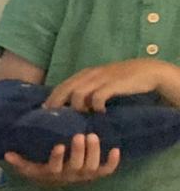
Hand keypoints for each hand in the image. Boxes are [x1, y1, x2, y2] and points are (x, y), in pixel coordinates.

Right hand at [3, 132, 121, 185]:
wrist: (57, 182)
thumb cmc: (43, 169)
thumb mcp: (29, 167)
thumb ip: (19, 161)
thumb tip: (7, 153)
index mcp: (54, 173)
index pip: (55, 168)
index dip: (57, 158)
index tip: (59, 145)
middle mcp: (70, 176)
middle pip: (77, 166)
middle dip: (79, 151)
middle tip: (80, 135)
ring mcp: (84, 175)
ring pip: (92, 166)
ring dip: (94, 152)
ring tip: (93, 136)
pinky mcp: (96, 174)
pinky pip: (106, 170)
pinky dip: (112, 162)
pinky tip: (115, 149)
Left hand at [44, 59, 179, 110]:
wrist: (146, 70)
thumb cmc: (121, 79)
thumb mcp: (100, 82)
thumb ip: (86, 90)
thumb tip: (71, 106)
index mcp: (84, 74)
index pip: (61, 86)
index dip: (51, 99)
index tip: (45, 113)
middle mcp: (89, 75)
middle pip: (65, 89)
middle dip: (57, 105)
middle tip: (56, 120)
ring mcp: (100, 79)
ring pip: (77, 94)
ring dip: (77, 107)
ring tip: (82, 116)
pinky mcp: (112, 84)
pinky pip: (97, 96)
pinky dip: (95, 106)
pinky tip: (100, 112)